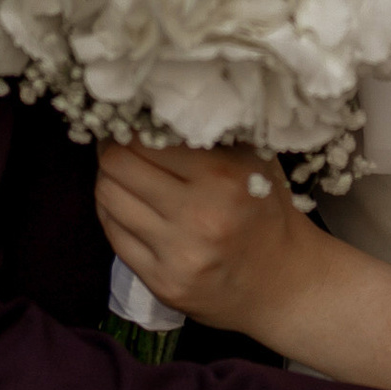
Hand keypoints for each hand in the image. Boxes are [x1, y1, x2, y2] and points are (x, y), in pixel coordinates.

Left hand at [95, 143, 313, 338]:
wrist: (283, 283)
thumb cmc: (266, 211)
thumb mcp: (253, 161)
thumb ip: (210, 134)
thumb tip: (154, 106)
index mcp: (223, 177)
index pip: (144, 139)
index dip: (130, 127)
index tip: (130, 125)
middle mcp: (198, 216)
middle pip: (116, 166)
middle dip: (112, 150)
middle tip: (118, 146)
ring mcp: (177, 254)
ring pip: (107, 198)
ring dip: (109, 181)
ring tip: (123, 176)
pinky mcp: (161, 283)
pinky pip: (114, 236)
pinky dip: (114, 214)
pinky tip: (128, 206)